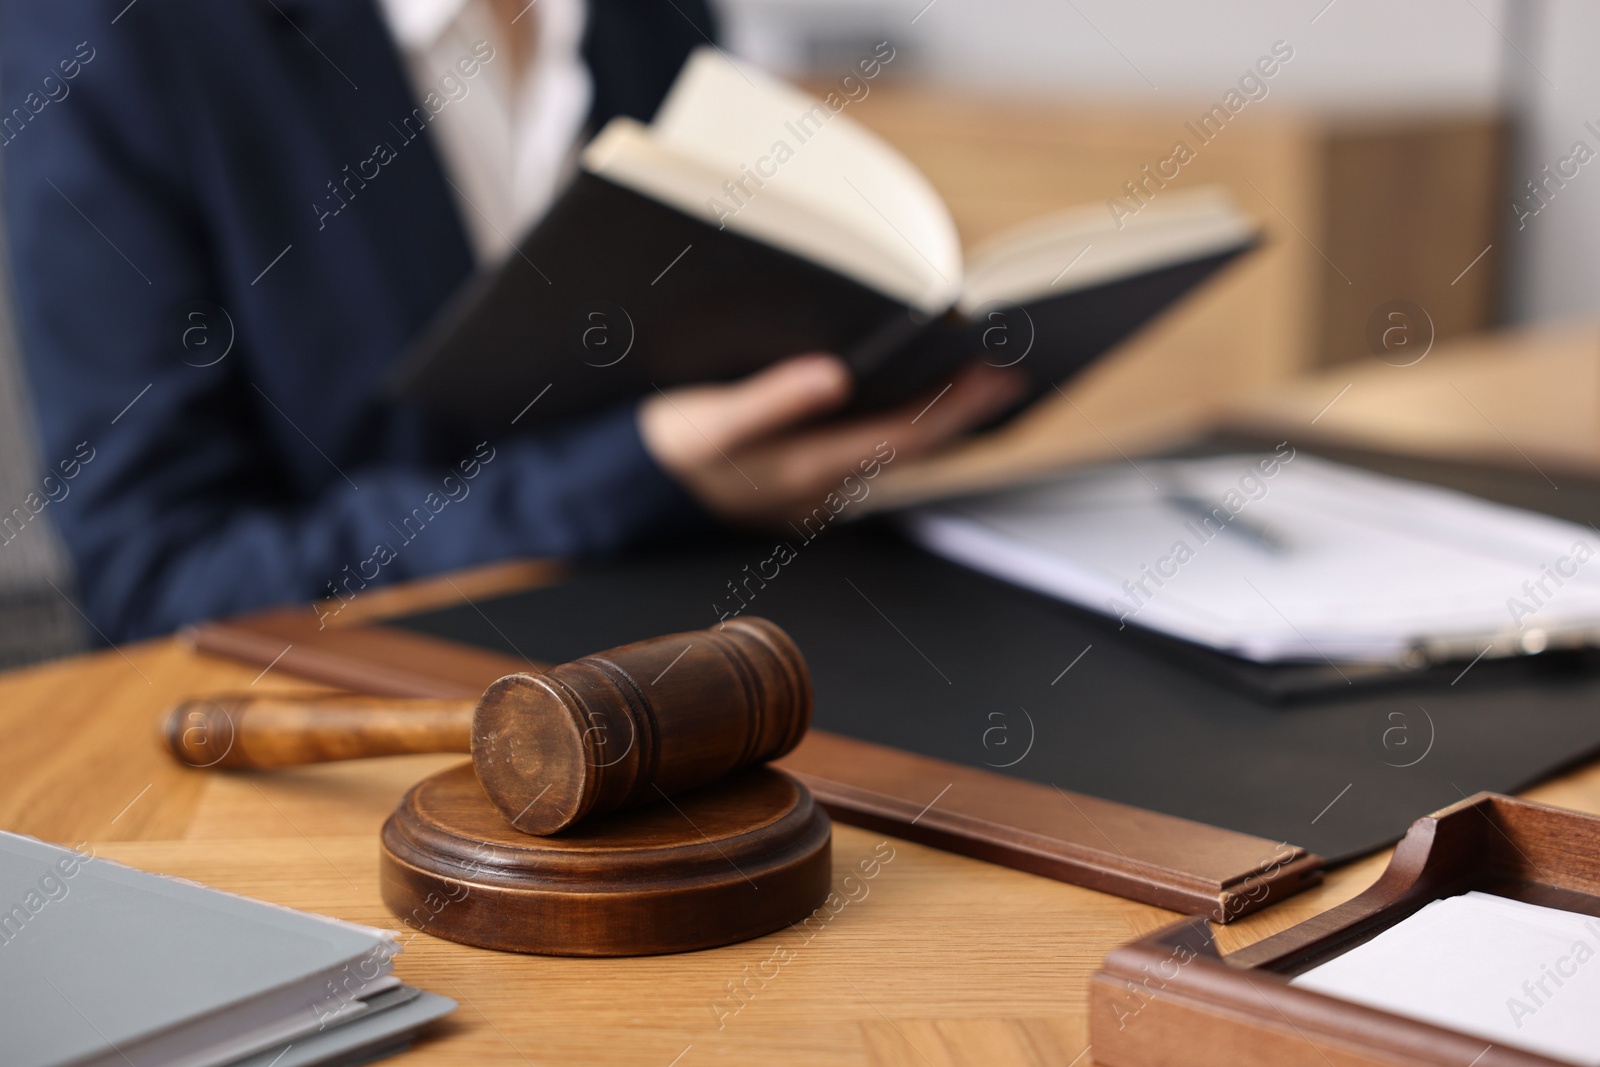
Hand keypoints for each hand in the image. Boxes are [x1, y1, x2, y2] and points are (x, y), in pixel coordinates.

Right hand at [638, 353, 1024, 525]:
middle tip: (1012, 374)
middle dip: (963, 411)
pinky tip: (921, 401)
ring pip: (895, 454)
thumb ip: (769, 401)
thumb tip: (831, 375)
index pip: (901, 438)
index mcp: (804, 469)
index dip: (954, 408)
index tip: (996, 376)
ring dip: (940, 419)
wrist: (634, 494)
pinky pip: (873, 452)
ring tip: (981, 379)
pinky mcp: (807, 479)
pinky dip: (905, 426)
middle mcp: (823, 487)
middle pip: (910, 448)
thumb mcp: (708, 422)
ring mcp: (818, 488)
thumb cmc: (670, 451)